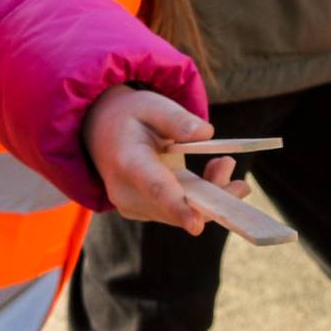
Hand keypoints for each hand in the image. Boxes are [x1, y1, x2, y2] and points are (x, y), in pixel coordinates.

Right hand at [83, 86, 248, 234]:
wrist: (101, 132)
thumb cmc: (131, 117)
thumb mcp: (152, 105)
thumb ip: (177, 119)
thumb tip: (207, 133)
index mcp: (128, 161)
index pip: (154, 187)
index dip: (177, 207)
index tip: (197, 224)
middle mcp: (125, 192)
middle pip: (175, 206)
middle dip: (212, 193)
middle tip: (229, 163)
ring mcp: (132, 207)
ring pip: (180, 214)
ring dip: (210, 194)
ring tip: (224, 163)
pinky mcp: (142, 212)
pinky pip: (177, 212)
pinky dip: (199, 198)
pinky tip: (210, 173)